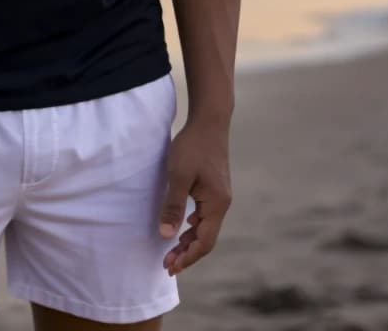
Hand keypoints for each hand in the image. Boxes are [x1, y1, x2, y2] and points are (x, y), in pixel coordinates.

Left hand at [158, 119, 231, 276]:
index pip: (204, 242)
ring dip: (189, 240)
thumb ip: (173, 206)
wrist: (209, 121)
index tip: (170, 267)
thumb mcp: (178, 176)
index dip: (187, 257)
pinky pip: (204, 215)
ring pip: (205, 227)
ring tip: (171, 250)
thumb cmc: (193, 147)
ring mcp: (219, 196)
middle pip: (206, 238)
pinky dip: (193, 226)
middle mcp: (221, 204)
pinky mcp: (214, 188)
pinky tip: (182, 226)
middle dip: (187, 253)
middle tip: (167, 264)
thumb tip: (166, 235)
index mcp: (216, 205)